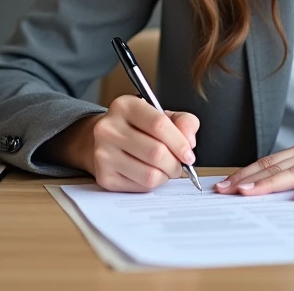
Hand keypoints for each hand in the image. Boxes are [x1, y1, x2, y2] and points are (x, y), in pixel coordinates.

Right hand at [84, 95, 199, 191]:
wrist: (105, 141)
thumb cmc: (138, 127)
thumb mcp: (161, 115)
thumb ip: (183, 122)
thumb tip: (189, 142)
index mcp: (125, 106)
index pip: (159, 125)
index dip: (180, 143)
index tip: (189, 154)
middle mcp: (109, 129)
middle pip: (156, 153)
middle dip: (175, 163)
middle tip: (178, 164)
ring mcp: (103, 154)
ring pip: (150, 174)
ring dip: (165, 176)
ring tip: (165, 169)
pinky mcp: (104, 177)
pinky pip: (141, 187)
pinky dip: (153, 184)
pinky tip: (149, 173)